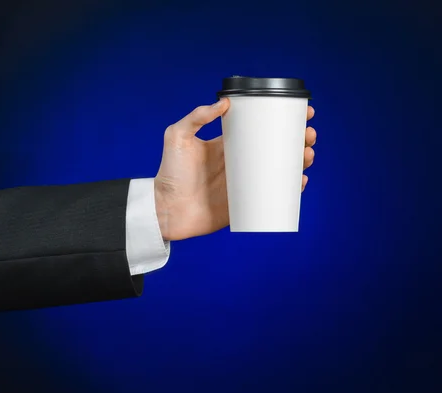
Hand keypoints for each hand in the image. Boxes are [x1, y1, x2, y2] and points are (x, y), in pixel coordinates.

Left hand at [154, 98, 316, 240]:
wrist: (165, 209)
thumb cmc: (169, 173)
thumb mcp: (176, 137)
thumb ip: (196, 117)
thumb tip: (224, 103)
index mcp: (227, 145)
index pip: (259, 129)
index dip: (281, 120)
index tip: (301, 112)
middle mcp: (238, 163)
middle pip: (275, 148)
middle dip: (297, 140)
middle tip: (308, 136)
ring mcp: (243, 184)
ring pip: (279, 171)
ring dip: (299, 162)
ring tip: (307, 155)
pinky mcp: (245, 205)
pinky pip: (273, 196)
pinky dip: (290, 190)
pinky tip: (300, 182)